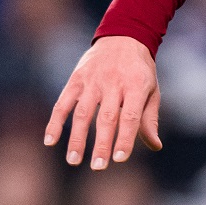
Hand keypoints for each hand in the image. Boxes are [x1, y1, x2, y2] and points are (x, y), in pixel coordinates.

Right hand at [44, 35, 162, 168]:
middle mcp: (114, 83)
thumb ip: (148, 119)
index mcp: (136, 85)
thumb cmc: (140, 71)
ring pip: (83, 113)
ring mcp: (93, 80)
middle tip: (98, 167)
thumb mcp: (151, 90)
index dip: (125, 138)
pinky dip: (55, 121)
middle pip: (106, 118)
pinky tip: (50, 140)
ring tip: (74, 161)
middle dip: (101, 144)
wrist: (124, 37)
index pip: (130, 116)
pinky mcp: (76, 79)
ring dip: (77, 138)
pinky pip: (63, 102)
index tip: (120, 159)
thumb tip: (155, 146)